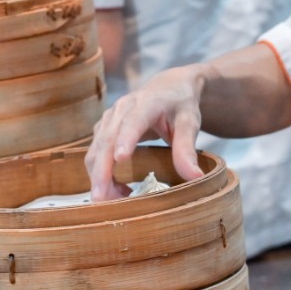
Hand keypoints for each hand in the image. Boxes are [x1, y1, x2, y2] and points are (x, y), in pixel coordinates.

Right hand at [85, 64, 207, 200]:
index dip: (125, 139)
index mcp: (146, 104)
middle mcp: (121, 110)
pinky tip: (116, 191)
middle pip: (106, 142)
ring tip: (112, 202)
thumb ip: (187, 149)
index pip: (132, 122)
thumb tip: (195, 177)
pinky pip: (95, 154)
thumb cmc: (180, 105)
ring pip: (95, 151)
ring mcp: (108, 119)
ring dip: (98, 178)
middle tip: (101, 200)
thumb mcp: (190, 124)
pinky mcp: (102, 130)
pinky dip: (100, 175)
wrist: (168, 87)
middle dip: (101, 172)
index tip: (120, 159)